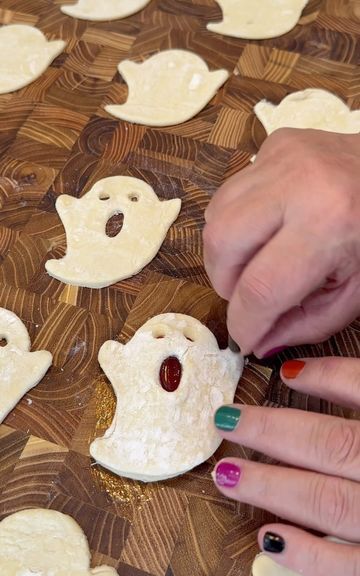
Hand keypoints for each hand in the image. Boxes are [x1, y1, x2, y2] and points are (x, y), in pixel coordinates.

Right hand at [203, 129, 359, 356]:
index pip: (260, 288)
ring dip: (226, 254)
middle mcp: (299, 184)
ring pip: (216, 218)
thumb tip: (257, 342)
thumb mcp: (355, 293)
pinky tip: (265, 230)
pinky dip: (237, 223)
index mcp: (330, 224)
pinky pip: (229, 195)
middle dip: (225, 283)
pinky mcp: (274, 145)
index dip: (244, 324)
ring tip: (256, 263)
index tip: (244, 339)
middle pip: (222, 245)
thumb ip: (305, 324)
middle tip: (248, 296)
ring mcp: (282, 157)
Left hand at [212, 356, 359, 575]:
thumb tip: (321, 372)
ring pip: (329, 501)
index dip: (326, 377)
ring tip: (228, 474)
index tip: (286, 372)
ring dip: (272, 486)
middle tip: (228, 420)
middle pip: (334, 444)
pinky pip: (349, 568)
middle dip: (274, 431)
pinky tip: (269, 537)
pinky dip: (307, 553)